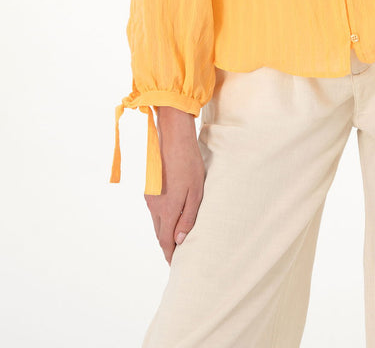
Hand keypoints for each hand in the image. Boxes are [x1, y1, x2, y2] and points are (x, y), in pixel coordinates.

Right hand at [144, 106, 205, 264]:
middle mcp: (154, 207)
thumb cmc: (189, 164)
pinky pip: (154, 211)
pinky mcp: (149, 189)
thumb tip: (180, 240)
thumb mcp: (196, 192)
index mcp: (167, 211)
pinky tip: (170, 216)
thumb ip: (188, 217)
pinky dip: (161, 219)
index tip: (176, 265)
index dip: (171, 256)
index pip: (166, 242)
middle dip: (167, 247)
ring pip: (155, 222)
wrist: (172, 139)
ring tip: (176, 239)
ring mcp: (150, 198)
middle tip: (177, 256)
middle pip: (159, 234)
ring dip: (164, 232)